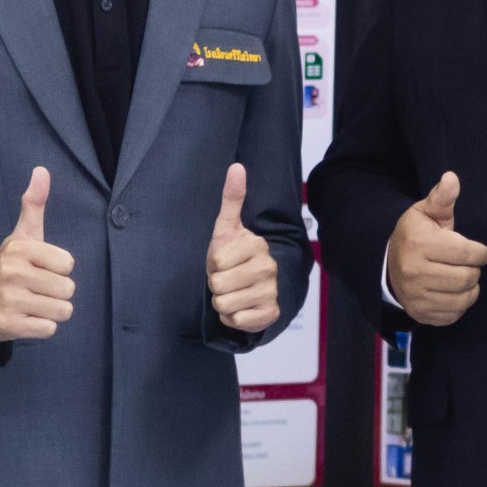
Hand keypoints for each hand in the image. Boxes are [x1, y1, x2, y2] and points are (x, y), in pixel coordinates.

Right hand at [0, 167, 75, 341]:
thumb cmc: (10, 266)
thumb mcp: (21, 235)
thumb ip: (34, 204)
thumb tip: (41, 170)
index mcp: (21, 249)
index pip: (68, 264)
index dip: (59, 269)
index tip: (41, 268)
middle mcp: (13, 272)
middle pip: (68, 289)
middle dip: (57, 292)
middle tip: (37, 289)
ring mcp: (10, 300)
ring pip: (62, 310)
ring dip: (52, 311)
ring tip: (33, 304)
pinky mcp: (9, 325)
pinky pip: (49, 329)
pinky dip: (42, 327)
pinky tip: (26, 318)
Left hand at [204, 163, 281, 331]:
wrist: (250, 286)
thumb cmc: (232, 256)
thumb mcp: (227, 228)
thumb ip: (231, 198)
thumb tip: (237, 166)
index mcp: (257, 245)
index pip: (217, 261)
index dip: (214, 265)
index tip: (224, 262)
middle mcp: (269, 267)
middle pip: (219, 285)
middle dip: (217, 285)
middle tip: (227, 279)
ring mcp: (272, 291)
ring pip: (225, 304)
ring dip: (223, 302)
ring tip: (233, 293)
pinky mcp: (271, 313)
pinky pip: (238, 320)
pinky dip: (234, 318)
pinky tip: (241, 308)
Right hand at [386, 171, 486, 326]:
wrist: (389, 265)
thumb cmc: (415, 234)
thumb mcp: (425, 212)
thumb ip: (442, 197)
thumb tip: (452, 178)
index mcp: (419, 244)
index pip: (467, 253)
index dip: (481, 252)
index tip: (481, 251)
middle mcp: (414, 272)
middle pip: (468, 277)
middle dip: (474, 269)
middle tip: (468, 264)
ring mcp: (416, 296)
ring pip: (464, 298)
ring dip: (471, 288)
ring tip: (463, 277)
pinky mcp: (420, 314)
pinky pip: (454, 314)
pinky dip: (460, 304)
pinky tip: (452, 291)